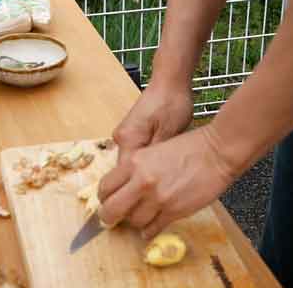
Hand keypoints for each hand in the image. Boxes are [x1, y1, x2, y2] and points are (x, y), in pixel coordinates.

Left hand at [98, 127, 235, 238]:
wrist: (216, 152)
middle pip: (111, 210)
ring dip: (135, 221)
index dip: (104, 197)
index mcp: (134, 162)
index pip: (105, 187)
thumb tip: (124, 187)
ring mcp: (157, 198)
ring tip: (141, 216)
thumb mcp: (153, 151)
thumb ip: (136, 169)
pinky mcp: (173, 211)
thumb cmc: (189, 147)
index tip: (108, 200)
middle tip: (112, 219)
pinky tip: (151, 227)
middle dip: (109, 217)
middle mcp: (141, 181)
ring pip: (133, 222)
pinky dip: (149, 231)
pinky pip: (152, 229)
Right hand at [100, 83, 192, 200]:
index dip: (132, 196)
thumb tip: (151, 183)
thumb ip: (158, 158)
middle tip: (143, 209)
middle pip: (121, 176)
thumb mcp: (170, 132)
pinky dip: (140, 170)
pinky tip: (152, 179)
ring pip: (128, 168)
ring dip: (136, 181)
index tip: (139, 212)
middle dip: (129, 192)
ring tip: (150, 198)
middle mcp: (122, 139)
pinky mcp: (133, 132)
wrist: (170, 81)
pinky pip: (134, 158)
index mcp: (129, 140)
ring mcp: (125, 135)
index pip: (125, 178)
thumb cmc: (172, 103)